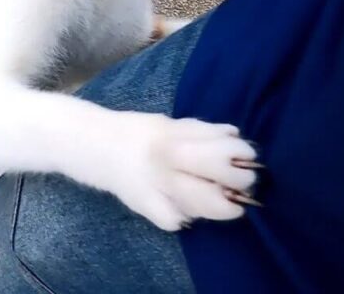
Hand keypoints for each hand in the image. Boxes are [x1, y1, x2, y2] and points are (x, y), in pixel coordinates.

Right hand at [69, 113, 260, 230]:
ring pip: (198, 205)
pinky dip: (184, 216)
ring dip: (220, 206)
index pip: (216, 148)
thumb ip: (200, 130)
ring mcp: (154, 188)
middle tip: (243, 182)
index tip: (247, 156)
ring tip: (228, 204)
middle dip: (236, 181)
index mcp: (172, 139)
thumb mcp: (169, 124)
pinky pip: (174, 219)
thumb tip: (233, 134)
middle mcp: (165, 164)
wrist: (96, 146)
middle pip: (213, 175)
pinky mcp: (145, 207)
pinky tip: (186, 209)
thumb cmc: (137, 133)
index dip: (239, 153)